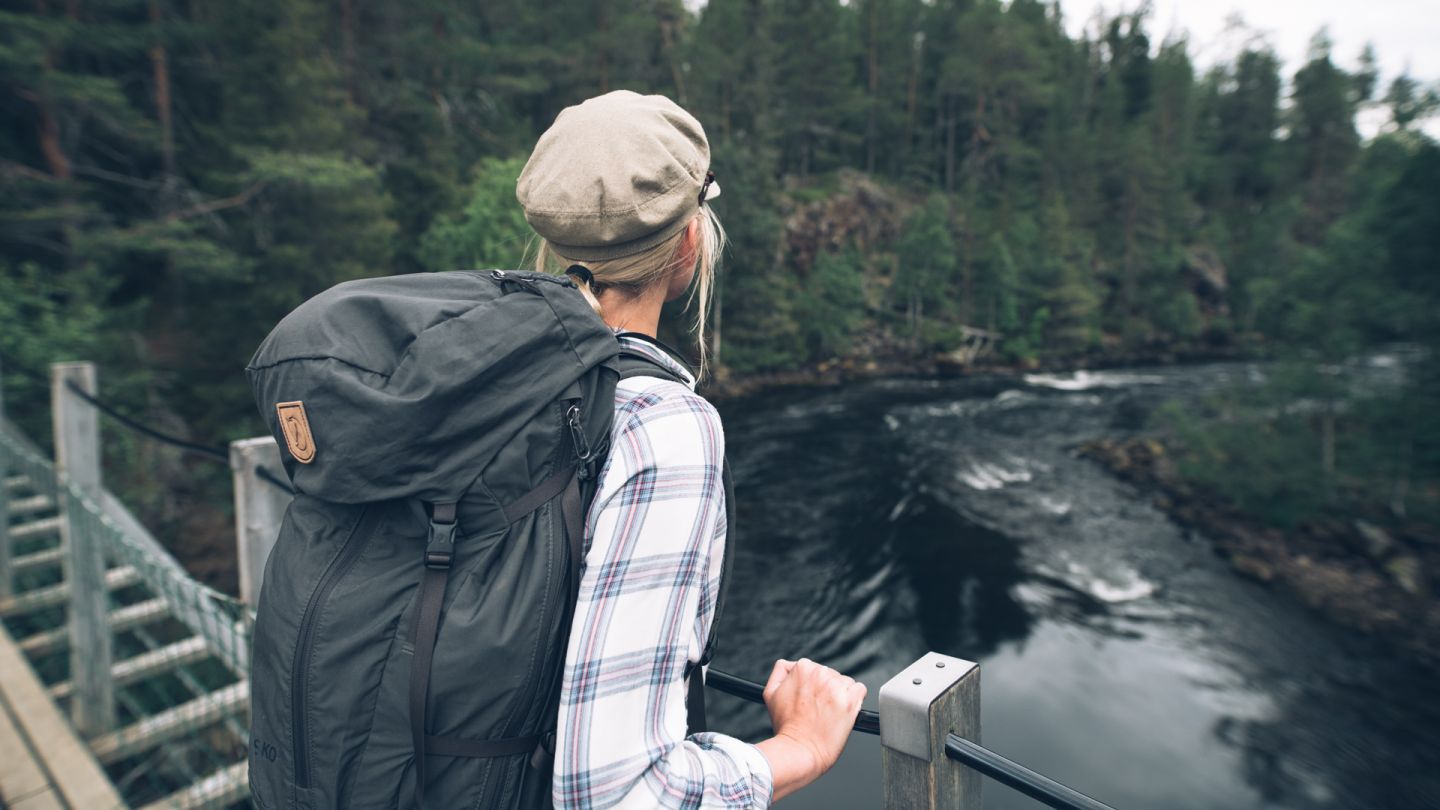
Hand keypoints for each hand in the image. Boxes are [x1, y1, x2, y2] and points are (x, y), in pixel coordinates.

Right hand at [755, 658, 865, 800]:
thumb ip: (780, 672)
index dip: (813, 686)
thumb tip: (790, 665)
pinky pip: (860, 690)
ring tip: (829, 712)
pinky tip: (842, 711)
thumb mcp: (771, 694)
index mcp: (802, 668)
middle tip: (818, 708)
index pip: (815, 668)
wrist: (799, 750)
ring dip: (840, 695)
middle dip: (827, 689)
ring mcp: (836, 687)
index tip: (811, 699)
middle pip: (831, 675)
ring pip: (845, 682)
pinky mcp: (850, 700)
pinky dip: (855, 700)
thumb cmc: (786, 727)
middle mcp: (820, 673)